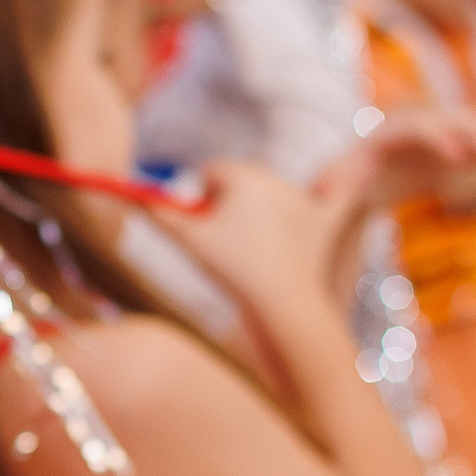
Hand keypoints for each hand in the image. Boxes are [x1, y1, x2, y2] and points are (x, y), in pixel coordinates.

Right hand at [152, 159, 344, 318]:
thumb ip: (157, 215)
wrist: (281, 302)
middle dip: (228, 202)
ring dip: (258, 211)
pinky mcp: (325, 221)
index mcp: (242, 176)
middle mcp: (276, 179)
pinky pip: (336, 196)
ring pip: (272, 195)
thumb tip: (133, 197)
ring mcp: (304, 199)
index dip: (199, 197)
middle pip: (240, 180)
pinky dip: (336, 190)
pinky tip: (342, 182)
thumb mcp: (186, 241)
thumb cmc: (230, 269)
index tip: (199, 224)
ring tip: (253, 250)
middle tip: (223, 241)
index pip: (210, 172)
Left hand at [309, 104, 475, 218]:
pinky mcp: (459, 148)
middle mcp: (422, 126)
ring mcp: (444, 134)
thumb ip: (332, 181)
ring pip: (473, 130)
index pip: (418, 129)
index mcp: (394, 133)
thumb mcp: (341, 177)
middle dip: (471, 134)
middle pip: (450, 123)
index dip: (438, 139)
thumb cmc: (355, 173)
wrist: (370, 168)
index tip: (456, 155)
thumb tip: (317, 192)